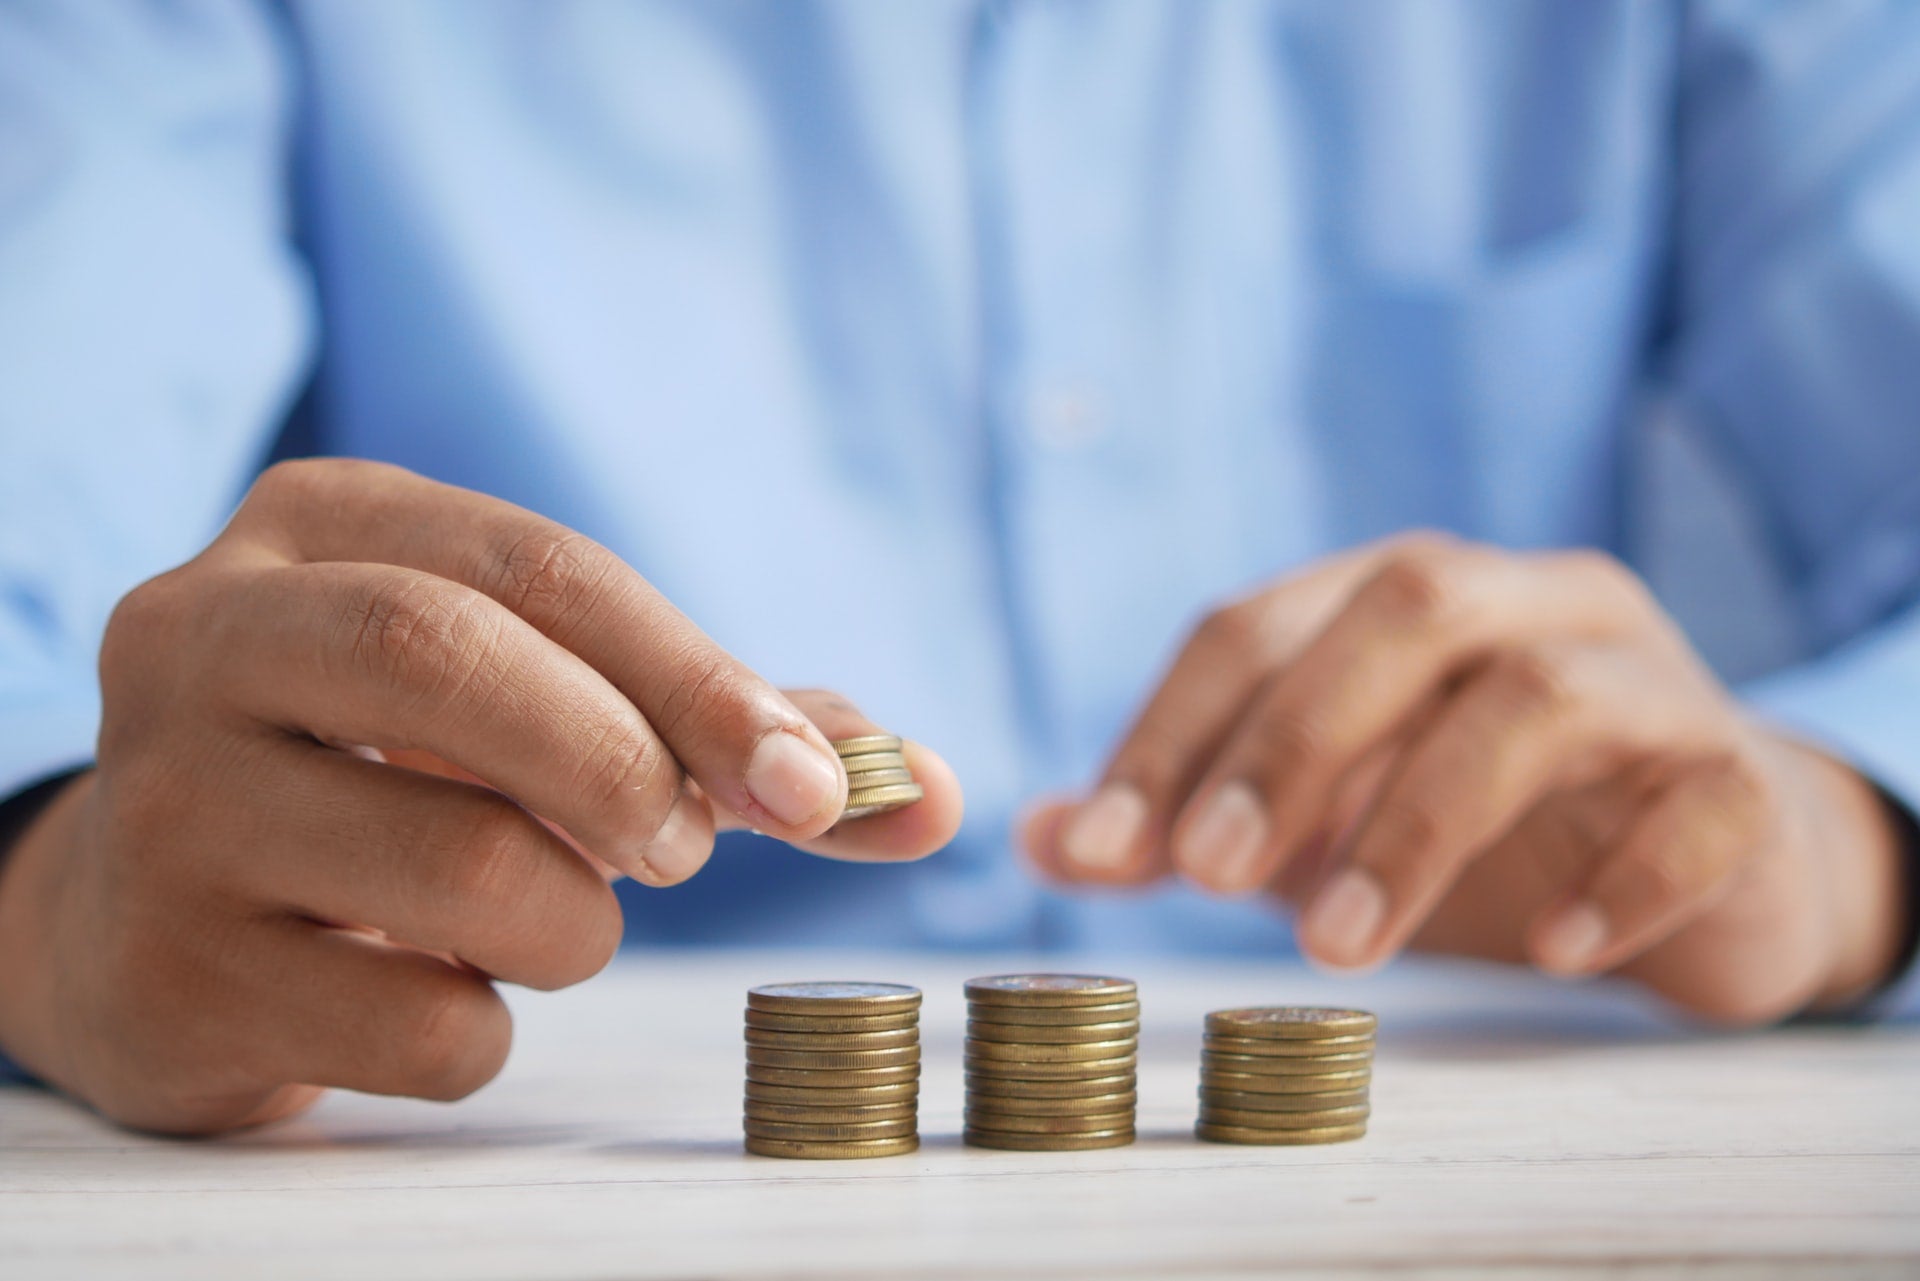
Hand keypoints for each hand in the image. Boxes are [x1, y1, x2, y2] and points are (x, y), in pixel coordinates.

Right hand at [0, 460, 960, 1132]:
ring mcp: (164, 805)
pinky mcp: (166, 971)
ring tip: (544, 919)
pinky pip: (415, 1025)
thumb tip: (931, 791)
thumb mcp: (533, 701)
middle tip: (681, 851)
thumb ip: (727, 731)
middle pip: (452, 659)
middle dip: (624, 766)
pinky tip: (438, 991)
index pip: (541, 566)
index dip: (700, 676)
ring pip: (458, 866)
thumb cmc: (397, 778)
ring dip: (572, 923)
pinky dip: (487, 1029)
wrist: (153, 914)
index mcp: (321, 526)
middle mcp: (208, 636)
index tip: (816, 784)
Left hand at [1024, 534, 1906, 1023]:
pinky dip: (1620, 877)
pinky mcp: (1741, 777)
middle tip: (1207, 875)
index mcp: (1402, 597)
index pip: (1257, 623)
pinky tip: (1552, 951)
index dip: (1169, 730)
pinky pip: (1697, 803)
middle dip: (1291, 740)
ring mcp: (1647, 680)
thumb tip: (1039, 839)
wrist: (1713, 861)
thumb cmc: (1486, 825)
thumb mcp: (1319, 820)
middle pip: (1405, 608)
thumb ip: (1188, 820)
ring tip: (1340, 947)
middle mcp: (1526, 603)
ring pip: (1540, 697)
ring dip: (1419, 821)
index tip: (1100, 849)